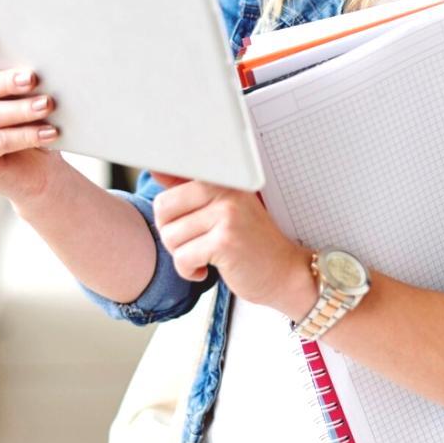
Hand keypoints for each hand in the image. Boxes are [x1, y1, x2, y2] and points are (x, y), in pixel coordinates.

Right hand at [0, 28, 67, 203]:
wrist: (39, 171)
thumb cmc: (32, 124)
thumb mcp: (24, 97)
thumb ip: (20, 78)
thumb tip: (37, 61)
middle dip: (5, 81)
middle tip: (33, 78)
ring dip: (21, 110)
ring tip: (48, 104)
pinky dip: (26, 135)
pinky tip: (50, 133)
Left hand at [151, 173, 311, 311]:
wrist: (285, 271)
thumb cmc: (252, 242)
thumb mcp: (224, 208)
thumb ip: (192, 190)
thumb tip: (158, 171)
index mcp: (222, 179)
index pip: (168, 187)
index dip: (170, 215)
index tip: (188, 226)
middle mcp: (226, 190)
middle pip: (163, 210)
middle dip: (172, 234)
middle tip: (195, 243)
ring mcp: (227, 214)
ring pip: (171, 236)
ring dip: (182, 255)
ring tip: (205, 255)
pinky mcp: (225, 241)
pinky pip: (182, 258)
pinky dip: (189, 271)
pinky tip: (207, 269)